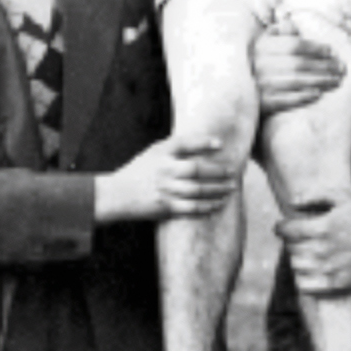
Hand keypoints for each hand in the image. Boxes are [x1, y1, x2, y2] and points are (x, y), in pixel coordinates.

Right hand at [95, 136, 239, 221]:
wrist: (117, 195)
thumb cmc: (138, 172)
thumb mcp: (153, 153)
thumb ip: (175, 147)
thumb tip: (207, 143)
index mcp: (160, 154)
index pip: (184, 143)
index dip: (203, 142)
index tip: (220, 144)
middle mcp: (164, 170)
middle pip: (197, 169)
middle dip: (218, 171)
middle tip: (234, 173)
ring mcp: (165, 190)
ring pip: (198, 190)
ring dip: (217, 191)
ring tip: (230, 190)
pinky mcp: (165, 207)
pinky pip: (191, 208)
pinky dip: (206, 207)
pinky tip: (217, 205)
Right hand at [251, 18, 347, 114]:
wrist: (238, 92)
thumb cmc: (260, 64)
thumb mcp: (265, 44)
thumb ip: (279, 33)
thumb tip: (292, 22)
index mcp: (262, 47)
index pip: (293, 45)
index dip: (315, 47)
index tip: (332, 51)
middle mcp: (259, 65)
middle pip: (298, 63)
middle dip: (324, 66)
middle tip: (341, 68)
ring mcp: (259, 85)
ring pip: (295, 81)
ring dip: (320, 81)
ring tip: (336, 81)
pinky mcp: (261, 103)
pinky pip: (285, 100)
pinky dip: (303, 97)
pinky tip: (318, 94)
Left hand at [275, 196, 350, 294]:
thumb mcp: (343, 197)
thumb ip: (315, 195)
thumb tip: (292, 203)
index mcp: (321, 228)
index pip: (287, 230)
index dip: (280, 227)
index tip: (281, 227)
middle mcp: (321, 250)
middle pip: (290, 248)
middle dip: (292, 241)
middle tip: (300, 238)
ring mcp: (328, 269)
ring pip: (296, 266)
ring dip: (297, 258)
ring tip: (305, 253)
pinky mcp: (335, 284)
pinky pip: (305, 286)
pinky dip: (302, 278)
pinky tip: (309, 271)